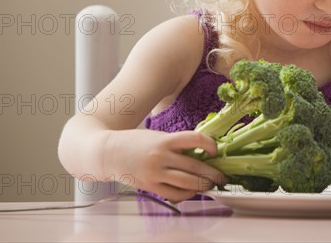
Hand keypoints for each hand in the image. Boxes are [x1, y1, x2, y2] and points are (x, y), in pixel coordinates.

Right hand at [103, 129, 226, 201]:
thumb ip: (176, 144)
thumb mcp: (157, 136)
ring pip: (187, 183)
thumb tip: (202, 153)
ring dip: (203, 186)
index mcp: (165, 139)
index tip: (216, 151)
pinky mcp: (149, 186)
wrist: (107, 152)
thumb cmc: (135, 142)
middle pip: (195, 167)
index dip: (210, 145)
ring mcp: (155, 173)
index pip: (195, 139)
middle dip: (213, 173)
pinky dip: (187, 194)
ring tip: (211, 185)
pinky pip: (174, 194)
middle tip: (223, 176)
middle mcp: (161, 156)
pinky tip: (193, 191)